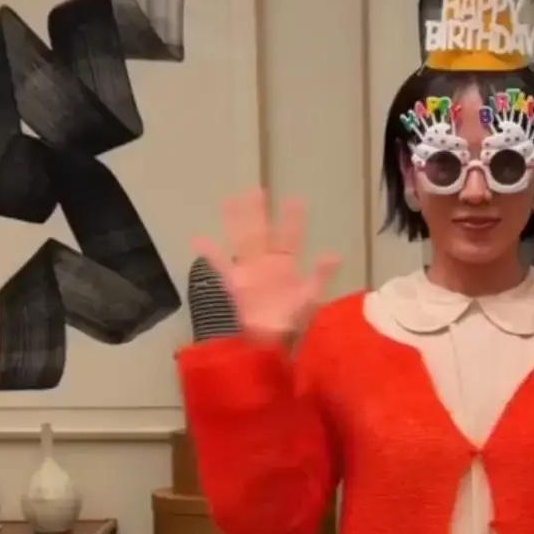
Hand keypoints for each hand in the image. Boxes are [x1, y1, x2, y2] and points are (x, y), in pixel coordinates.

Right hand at [193, 190, 339, 343]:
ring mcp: (250, 272)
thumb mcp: (310, 297)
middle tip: (256, 191)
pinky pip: (220, 266)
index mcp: (286, 266)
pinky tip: (199, 239)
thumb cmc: (293, 321)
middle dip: (258, 213)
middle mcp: (267, 264)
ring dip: (236, 223)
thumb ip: (319, 276)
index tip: (295, 200)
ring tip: (230, 201)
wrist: (272, 342)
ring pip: (241, 241)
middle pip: (261, 233)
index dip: (293, 221)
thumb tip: (334, 255)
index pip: (290, 238)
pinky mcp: (235, 284)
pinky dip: (210, 254)